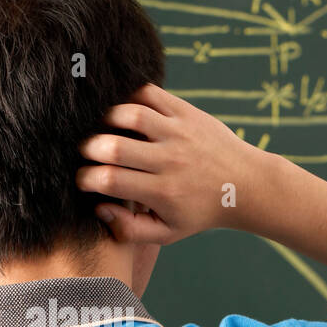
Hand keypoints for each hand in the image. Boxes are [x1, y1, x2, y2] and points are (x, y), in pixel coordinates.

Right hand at [76, 84, 267, 243]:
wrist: (244, 185)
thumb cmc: (199, 212)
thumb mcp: (167, 233)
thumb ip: (129, 230)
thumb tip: (99, 208)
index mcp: (162, 192)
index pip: (110, 181)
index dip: (85, 179)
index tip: (82, 180)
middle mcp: (170, 161)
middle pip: (114, 147)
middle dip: (88, 149)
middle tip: (85, 153)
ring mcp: (179, 132)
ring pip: (131, 115)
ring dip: (106, 119)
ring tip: (102, 129)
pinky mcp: (186, 112)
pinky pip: (150, 94)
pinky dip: (129, 96)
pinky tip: (123, 111)